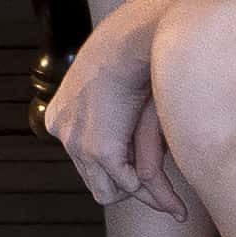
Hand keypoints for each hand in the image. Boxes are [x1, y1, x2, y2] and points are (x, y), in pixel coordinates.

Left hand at [49, 23, 169, 212]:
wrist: (131, 40)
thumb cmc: (134, 55)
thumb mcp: (123, 92)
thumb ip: (127, 127)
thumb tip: (138, 148)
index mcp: (63, 114)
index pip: (83, 156)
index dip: (113, 166)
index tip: (139, 169)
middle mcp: (63, 131)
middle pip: (92, 178)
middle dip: (123, 185)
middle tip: (156, 191)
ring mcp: (78, 144)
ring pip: (106, 190)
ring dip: (136, 191)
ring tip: (165, 194)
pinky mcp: (101, 151)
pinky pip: (127, 184)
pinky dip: (151, 190)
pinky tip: (172, 197)